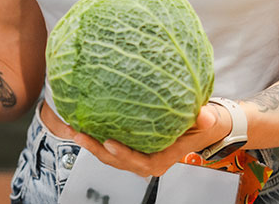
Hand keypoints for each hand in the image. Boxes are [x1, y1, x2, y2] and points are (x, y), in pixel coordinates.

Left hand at [70, 103, 227, 177]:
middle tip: (79, 134)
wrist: (201, 126)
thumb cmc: (201, 124)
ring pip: (109, 155)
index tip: (109, 142)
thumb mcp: (206, 121)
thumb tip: (204, 116)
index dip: (124, 155)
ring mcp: (136, 154)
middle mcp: (146, 160)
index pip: (140, 162)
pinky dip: (95, 135)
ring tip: (72, 129)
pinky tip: (80, 122)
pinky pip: (109, 144)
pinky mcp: (129, 145)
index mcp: (162, 159)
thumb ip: (204, 120)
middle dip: (97, 150)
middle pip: (118, 160)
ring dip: (91, 143)